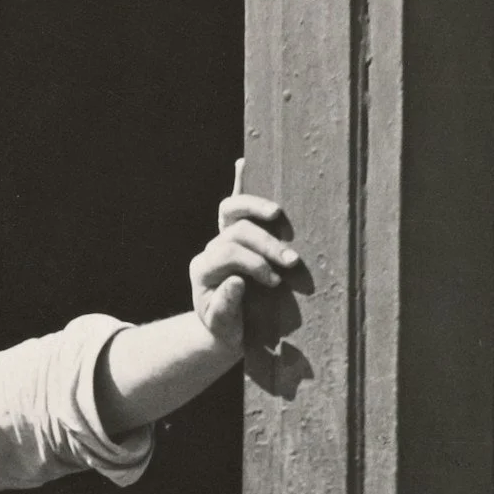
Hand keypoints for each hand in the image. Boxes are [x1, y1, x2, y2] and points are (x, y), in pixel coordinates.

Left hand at [190, 167, 301, 349]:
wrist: (225, 330)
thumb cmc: (227, 330)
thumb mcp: (224, 328)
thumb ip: (225, 307)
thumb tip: (236, 281)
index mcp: (203, 270)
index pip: (227, 254)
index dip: (252, 263)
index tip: (274, 281)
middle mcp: (211, 249)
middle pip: (235, 232)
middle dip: (264, 244)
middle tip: (291, 262)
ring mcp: (222, 238)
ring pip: (233, 210)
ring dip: (259, 210)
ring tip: (280, 216)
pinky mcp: (236, 233)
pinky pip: (234, 205)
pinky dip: (240, 183)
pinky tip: (243, 163)